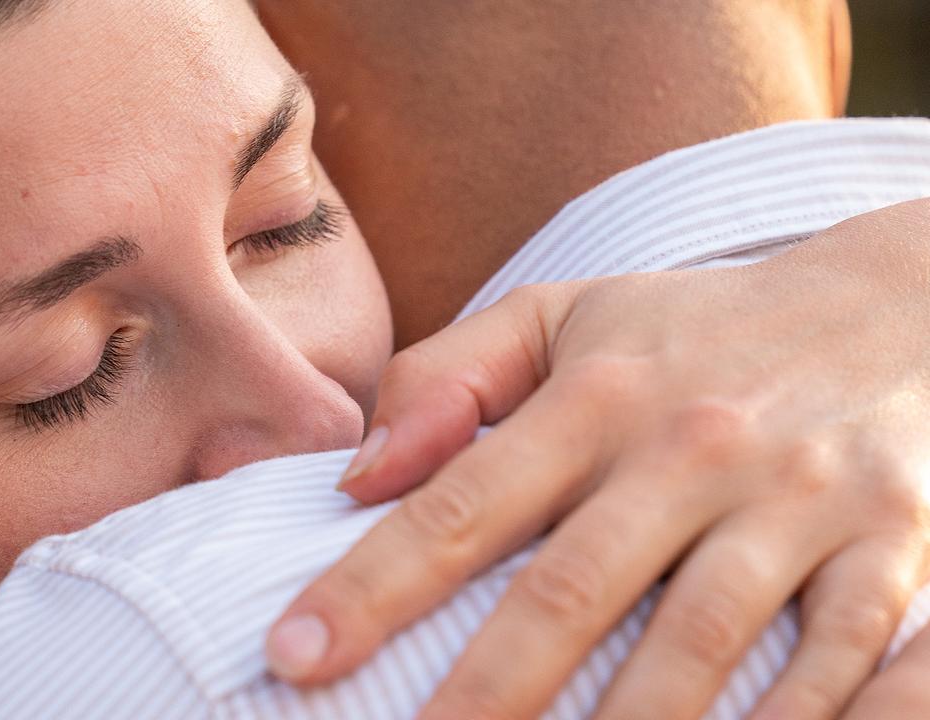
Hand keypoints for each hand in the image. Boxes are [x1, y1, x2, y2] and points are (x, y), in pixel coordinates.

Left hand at [264, 199, 929, 717]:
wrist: (900, 301)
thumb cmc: (695, 331)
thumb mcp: (565, 316)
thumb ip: (448, 377)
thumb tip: (355, 473)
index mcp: (595, 396)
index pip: (460, 503)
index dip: (370, 585)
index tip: (293, 654)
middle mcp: (692, 446)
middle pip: (568, 591)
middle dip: (482, 691)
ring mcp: (799, 499)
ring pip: (698, 641)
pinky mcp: (893, 542)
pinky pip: (839, 656)